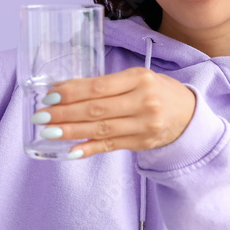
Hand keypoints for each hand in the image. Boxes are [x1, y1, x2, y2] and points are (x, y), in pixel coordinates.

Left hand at [30, 67, 195, 158]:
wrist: (188, 115)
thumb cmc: (157, 91)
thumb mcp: (135, 79)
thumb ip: (104, 84)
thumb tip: (63, 88)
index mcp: (140, 79)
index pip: (99, 87)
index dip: (72, 92)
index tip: (50, 96)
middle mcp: (143, 102)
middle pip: (97, 109)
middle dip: (65, 113)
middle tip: (41, 116)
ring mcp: (144, 125)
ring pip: (100, 129)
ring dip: (71, 131)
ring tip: (48, 132)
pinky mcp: (141, 143)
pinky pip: (110, 146)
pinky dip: (89, 148)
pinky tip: (71, 150)